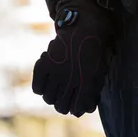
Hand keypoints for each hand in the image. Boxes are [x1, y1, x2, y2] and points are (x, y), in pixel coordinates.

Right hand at [32, 0, 114, 115]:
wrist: (84, 26)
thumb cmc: (95, 51)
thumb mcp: (100, 71)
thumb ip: (93, 92)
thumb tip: (87, 110)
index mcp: (87, 81)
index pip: (77, 109)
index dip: (76, 109)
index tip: (76, 104)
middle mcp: (70, 78)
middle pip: (61, 107)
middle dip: (64, 104)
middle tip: (65, 97)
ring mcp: (57, 70)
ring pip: (48, 99)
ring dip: (53, 96)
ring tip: (57, 88)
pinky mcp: (45, 63)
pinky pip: (37, 88)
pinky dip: (40, 87)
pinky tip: (47, 82)